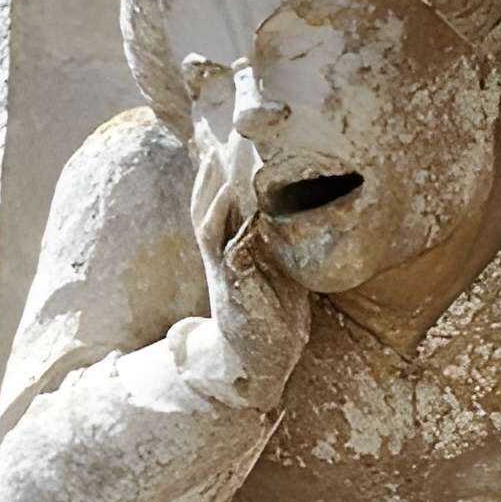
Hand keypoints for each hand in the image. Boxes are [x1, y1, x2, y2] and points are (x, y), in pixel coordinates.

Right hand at [188, 145, 309, 404]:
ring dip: (211, 195)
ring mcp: (225, 270)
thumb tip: (295, 220)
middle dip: (206, 178)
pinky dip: (231, 226)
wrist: (259, 359)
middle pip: (205, 210)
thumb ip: (277, 248)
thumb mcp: (277, 274)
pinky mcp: (235, 284)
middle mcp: (223, 258)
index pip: (220, 209)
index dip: (218, 180)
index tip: (223, 148)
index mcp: (233, 252)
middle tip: (213, 142)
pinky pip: (228, 249)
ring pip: (208, 225)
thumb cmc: (272, 315)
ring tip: (216, 165)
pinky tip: (240, 206)